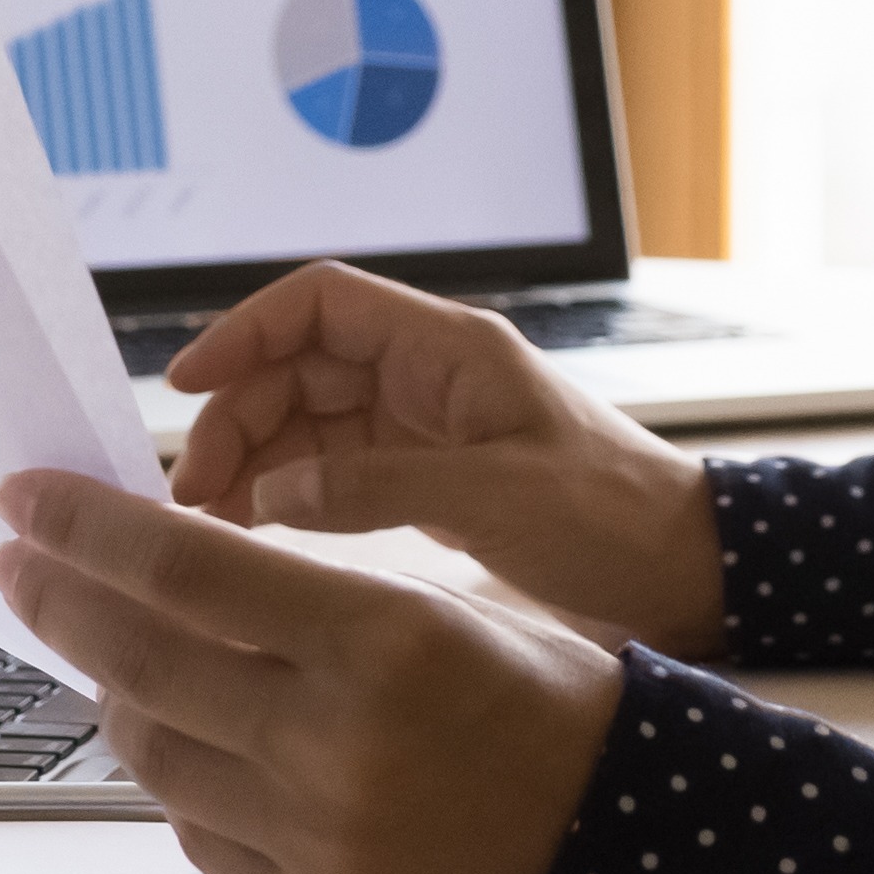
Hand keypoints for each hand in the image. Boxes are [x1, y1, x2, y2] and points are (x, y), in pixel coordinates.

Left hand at [0, 467, 622, 873]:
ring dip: (118, 696)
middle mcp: (340, 745)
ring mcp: (321, 848)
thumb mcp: (440, 610)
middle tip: (20, 566)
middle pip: (140, 660)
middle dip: (61, 601)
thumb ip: (302, 598)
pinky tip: (195, 750)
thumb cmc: (539, 708)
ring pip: (154, 756)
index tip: (25, 501)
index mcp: (383, 639)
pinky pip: (201, 841)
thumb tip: (155, 573)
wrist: (631, 858)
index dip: (86, 528)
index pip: (184, 566)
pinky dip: (186, 787)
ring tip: (110, 657)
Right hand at [155, 264, 729, 653]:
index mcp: (451, 350)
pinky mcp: (428, 479)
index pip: (321, 304)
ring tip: (209, 516)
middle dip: (238, 415)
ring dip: (255, 459)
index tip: (188, 384)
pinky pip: (335, 469)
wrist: (685, 569)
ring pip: (310, 421)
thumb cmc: (614, 518)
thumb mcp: (495, 499)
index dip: (245, 332)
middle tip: (194, 489)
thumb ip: (377, 488)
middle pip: (300, 366)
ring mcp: (426, 427)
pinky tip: (255, 532)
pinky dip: (288, 494)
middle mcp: (430, 376)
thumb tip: (270, 494)